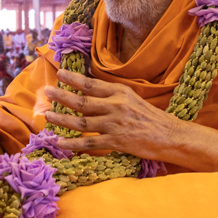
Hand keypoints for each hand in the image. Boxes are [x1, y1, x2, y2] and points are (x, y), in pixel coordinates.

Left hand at [42, 70, 178, 158]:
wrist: (169, 136)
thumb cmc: (150, 117)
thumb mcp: (132, 98)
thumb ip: (111, 94)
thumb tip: (87, 88)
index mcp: (120, 93)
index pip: (92, 84)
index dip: (74, 79)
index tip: (59, 74)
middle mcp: (116, 106)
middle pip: (82, 102)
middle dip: (62, 96)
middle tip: (47, 91)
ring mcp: (115, 125)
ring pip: (82, 122)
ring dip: (62, 119)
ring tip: (47, 115)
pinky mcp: (116, 142)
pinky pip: (89, 143)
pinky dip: (73, 143)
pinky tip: (60, 141)